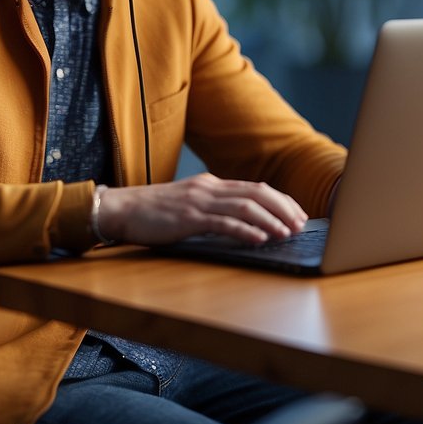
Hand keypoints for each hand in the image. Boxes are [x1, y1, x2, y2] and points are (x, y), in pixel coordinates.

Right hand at [96, 174, 307, 246]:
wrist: (122, 209)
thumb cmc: (154, 212)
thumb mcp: (189, 204)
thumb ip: (213, 208)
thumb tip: (243, 223)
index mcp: (211, 184)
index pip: (255, 188)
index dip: (281, 200)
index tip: (298, 214)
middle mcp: (209, 188)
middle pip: (257, 193)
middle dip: (283, 208)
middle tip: (300, 224)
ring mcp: (199, 201)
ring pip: (244, 206)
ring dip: (270, 220)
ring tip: (287, 233)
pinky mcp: (188, 218)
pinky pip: (223, 223)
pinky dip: (245, 230)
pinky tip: (259, 239)